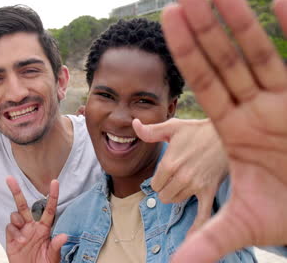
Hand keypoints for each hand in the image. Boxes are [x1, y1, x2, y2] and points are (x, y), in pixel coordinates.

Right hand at [5, 176, 66, 262]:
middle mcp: (31, 226)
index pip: (48, 209)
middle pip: (23, 205)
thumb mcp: (53, 257)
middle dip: (16, 191)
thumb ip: (56, 246)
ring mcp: (20, 231)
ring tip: (24, 234)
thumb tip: (64, 235)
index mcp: (44, 228)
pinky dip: (15, 233)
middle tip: (10, 179)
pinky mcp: (11, 239)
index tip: (55, 181)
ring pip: (15, 215)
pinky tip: (20, 242)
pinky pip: (10, 228)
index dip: (52, 195)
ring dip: (18, 219)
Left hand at [133, 118, 227, 233]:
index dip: (159, 179)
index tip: (167, 171)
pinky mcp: (209, 191)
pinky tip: (190, 238)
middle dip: (166, 188)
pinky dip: (196, 227)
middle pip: (163, 195)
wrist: (229, 133)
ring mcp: (196, 186)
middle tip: (176, 177)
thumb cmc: (199, 130)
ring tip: (187, 181)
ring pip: (177, 201)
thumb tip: (134, 125)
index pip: (154, 184)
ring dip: (178, 195)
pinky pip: (202, 214)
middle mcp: (181, 177)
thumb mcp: (172, 127)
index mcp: (169, 163)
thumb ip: (150, 131)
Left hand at [161, 0, 286, 261]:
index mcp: (233, 128)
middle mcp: (256, 108)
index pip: (203, 82)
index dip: (185, 53)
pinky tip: (282, 1)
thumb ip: (207, 237)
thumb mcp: (241, 222)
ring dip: (240, 24)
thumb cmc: (285, 211)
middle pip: (223, 62)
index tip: (167, 22)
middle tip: (180, 0)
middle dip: (204, 31)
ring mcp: (284, 102)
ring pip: (260, 55)